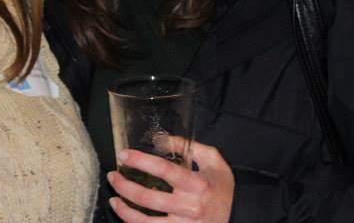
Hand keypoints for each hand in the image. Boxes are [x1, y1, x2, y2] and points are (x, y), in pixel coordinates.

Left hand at [108, 140, 234, 221]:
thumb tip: (159, 139)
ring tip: (114, 199)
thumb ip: (186, 146)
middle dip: (124, 186)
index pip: (164, 170)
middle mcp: (190, 207)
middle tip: (113, 175)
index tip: (124, 155)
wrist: (239, 214)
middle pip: (148, 198)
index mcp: (198, 184)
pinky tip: (127, 216)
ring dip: (124, 211)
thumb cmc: (222, 185)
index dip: (140, 161)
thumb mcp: (212, 159)